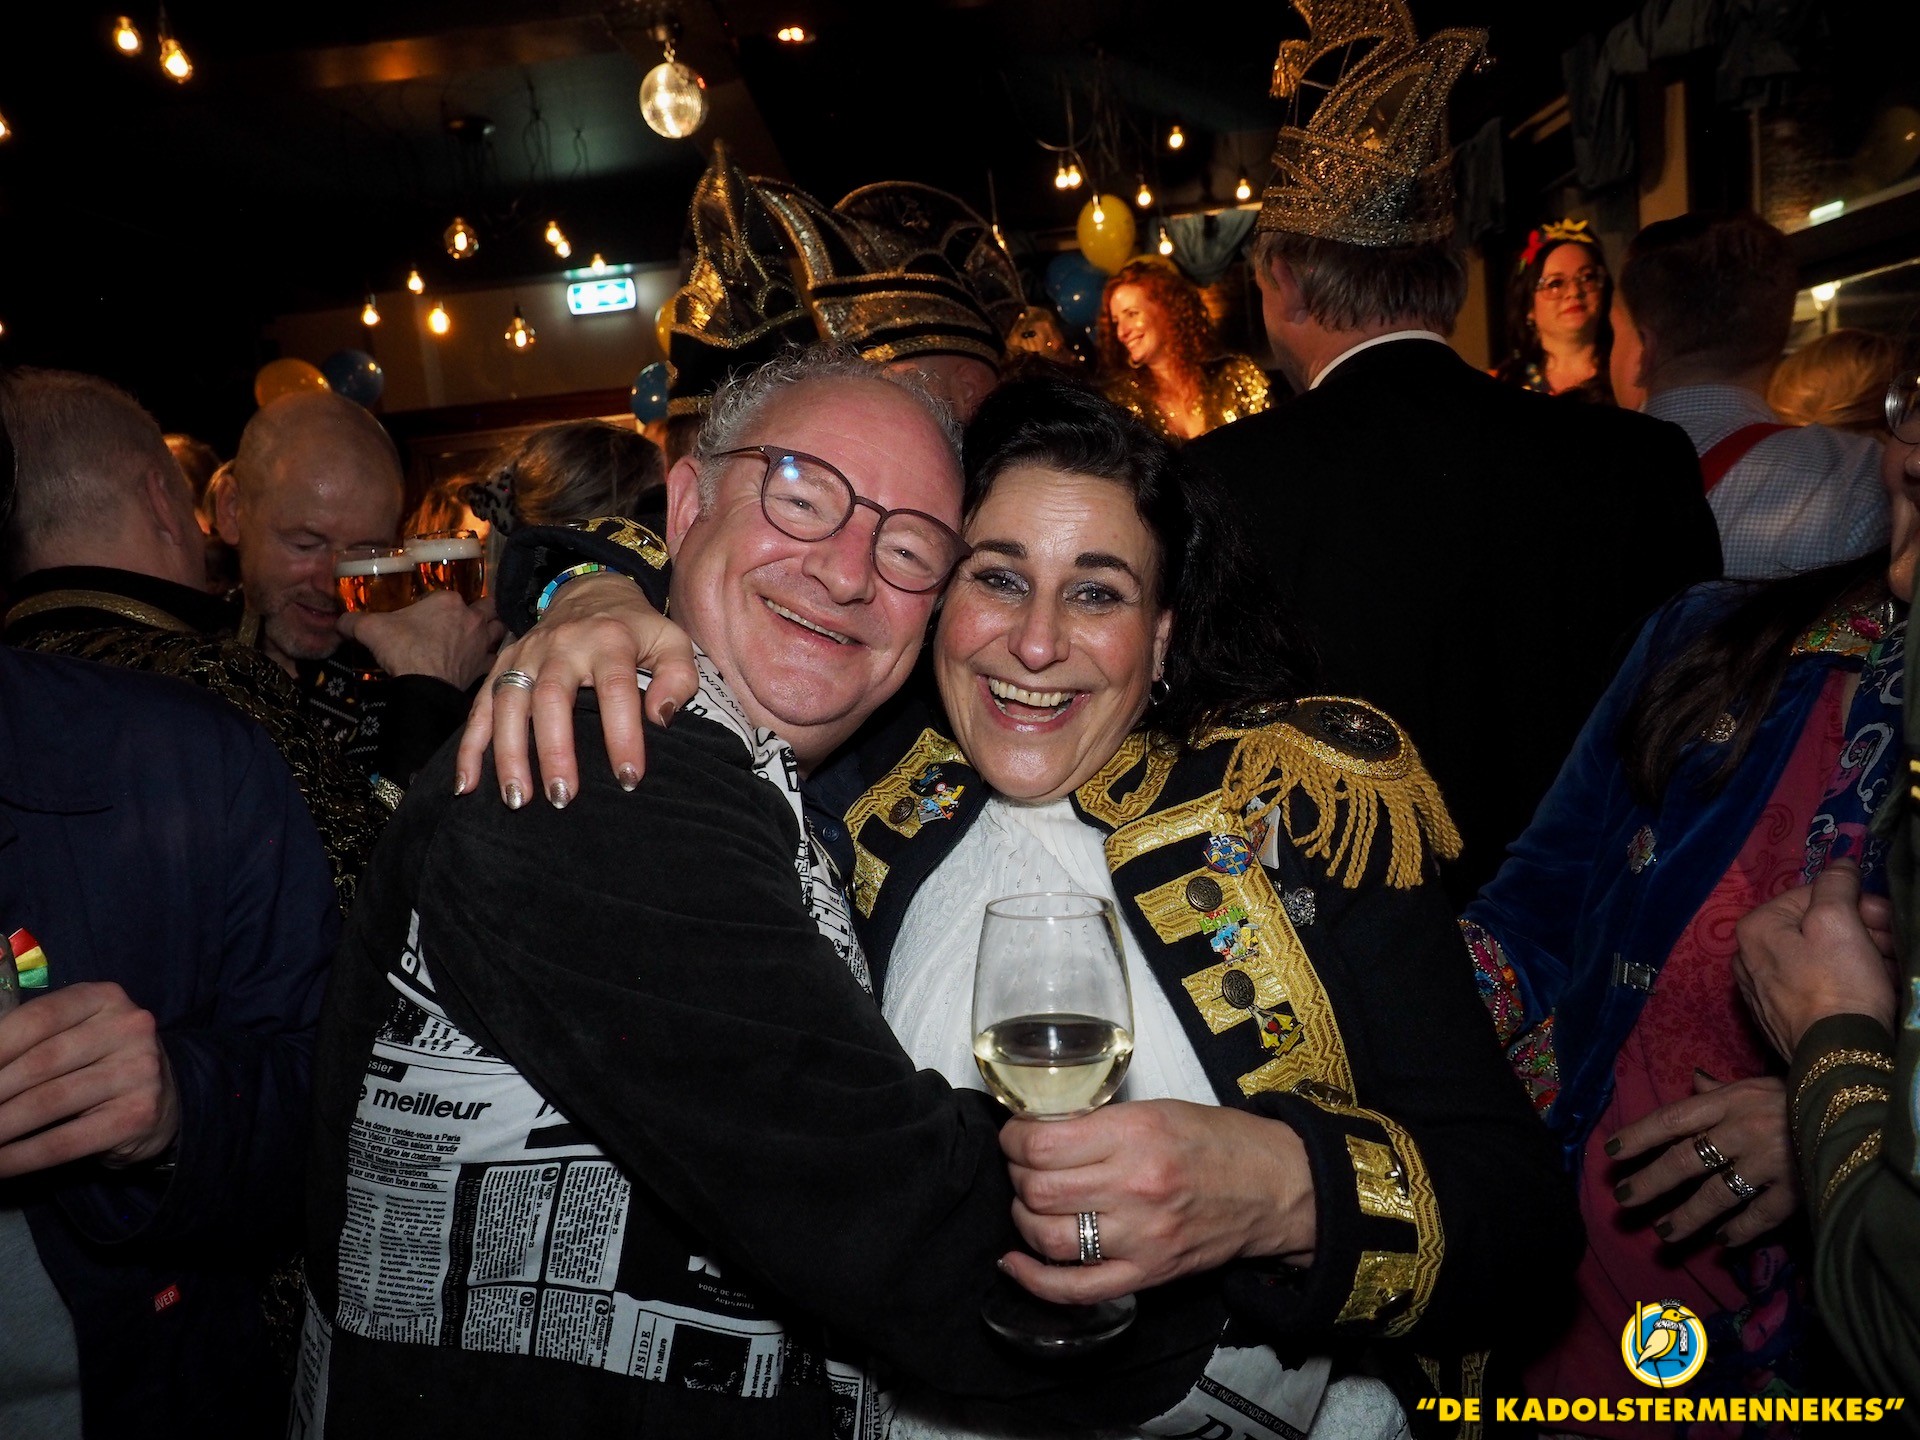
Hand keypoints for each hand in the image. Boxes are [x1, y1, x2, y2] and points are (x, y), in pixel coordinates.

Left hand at [0, 982, 179, 1176]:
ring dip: (0, 1126)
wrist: (166, 1098)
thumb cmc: (101, 1061)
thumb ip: (30, 1038)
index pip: (38, 1017)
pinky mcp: (137, 1116)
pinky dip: (21, 1156)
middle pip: (40, 1063)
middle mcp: (128, 1028)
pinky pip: (65, 1140)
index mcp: (105, 998)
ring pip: (47, 1102)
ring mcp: (138, 1072)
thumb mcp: (74, 1032)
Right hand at [339, 590, 503, 689]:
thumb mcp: (370, 629)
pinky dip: (495, 658)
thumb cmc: (401, 649)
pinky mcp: (484, 666)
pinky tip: (487, 660)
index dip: (446, 600)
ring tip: (486, 633)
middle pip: (488, 606)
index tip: (436, 610)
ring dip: (495, 629)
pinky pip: (496, 657)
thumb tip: (339, 621)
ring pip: (500, 628)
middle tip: (473, 615)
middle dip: (484, 608)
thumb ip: (353, 620)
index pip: (451, 593)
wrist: (423, 685)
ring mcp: (482, 642)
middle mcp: (472, 617)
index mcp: (448, 600)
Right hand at [453, 572, 699, 806]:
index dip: (622, 735)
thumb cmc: (636, 630)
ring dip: (508, 754)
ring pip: (508, 703)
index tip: (628, 778)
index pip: (617, 689)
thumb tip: (661, 717)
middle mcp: (561, 646)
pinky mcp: (502, 665)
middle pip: (551, 698)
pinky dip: (470, 746)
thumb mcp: (671, 642)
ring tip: (517, 799)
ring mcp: (526, 655)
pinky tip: (466, 784)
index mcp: (609, 641)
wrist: (590, 592)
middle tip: (563, 798)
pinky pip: (480, 707)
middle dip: (554, 751)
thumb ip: (677, 677)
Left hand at [997, 1099, 1315, 1304]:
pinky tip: (1016, 1264)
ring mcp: (1141, 1237)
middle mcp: (1136, 1187)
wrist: (1274, 1186)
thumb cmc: (1217, 1142)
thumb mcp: (1156, 1110)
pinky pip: (1077, 1289)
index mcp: (1136, 1136)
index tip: (1016, 1136)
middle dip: (1016, 1174)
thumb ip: (1100, 1123)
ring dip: (1024, 1219)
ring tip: (1030, 1203)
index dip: (1014, 1139)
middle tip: (1022, 1165)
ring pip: (1048, 1238)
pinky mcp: (1148, 1274)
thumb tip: (1041, 1131)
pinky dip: (1036, 1280)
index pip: (1042, 1144)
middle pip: (1038, 1189)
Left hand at [1605, 1071, 1798, 1245]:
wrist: (1852, 1110)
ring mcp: (1767, 1164)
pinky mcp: (1793, 1191)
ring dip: (1686, 1217)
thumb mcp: (1756, 1084)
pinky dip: (1737, 1230)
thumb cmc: (1797, 1096)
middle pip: (1684, 1162)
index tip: (1610, 1152)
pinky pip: (1757, 1216)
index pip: (1671, 1120)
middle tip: (1624, 1199)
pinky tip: (1721, 1241)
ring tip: (1663, 1232)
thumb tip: (1693, 1081)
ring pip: (1715, 1196)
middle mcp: (1740, 1132)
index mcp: (1728, 1102)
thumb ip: (1720, 1089)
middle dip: (1650, 1183)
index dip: (1638, 1136)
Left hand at [1734, 860, 1897, 1058]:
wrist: (1839, 1056)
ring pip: (1821, 956)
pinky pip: (1817, 984)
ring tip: (1892, 966)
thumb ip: (1836, 885)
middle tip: (1895, 941)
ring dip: (1861, 954)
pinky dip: (1847, 980)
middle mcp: (1748, 957)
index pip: (1810, 895)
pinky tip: (1876, 986)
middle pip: (1815, 927)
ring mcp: (1763, 990)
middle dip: (1862, 930)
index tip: (1887, 917)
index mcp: (1754, 927)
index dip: (1855, 901)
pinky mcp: (1782, 1016)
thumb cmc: (1838, 983)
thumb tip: (1840, 863)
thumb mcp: (1839, 921)